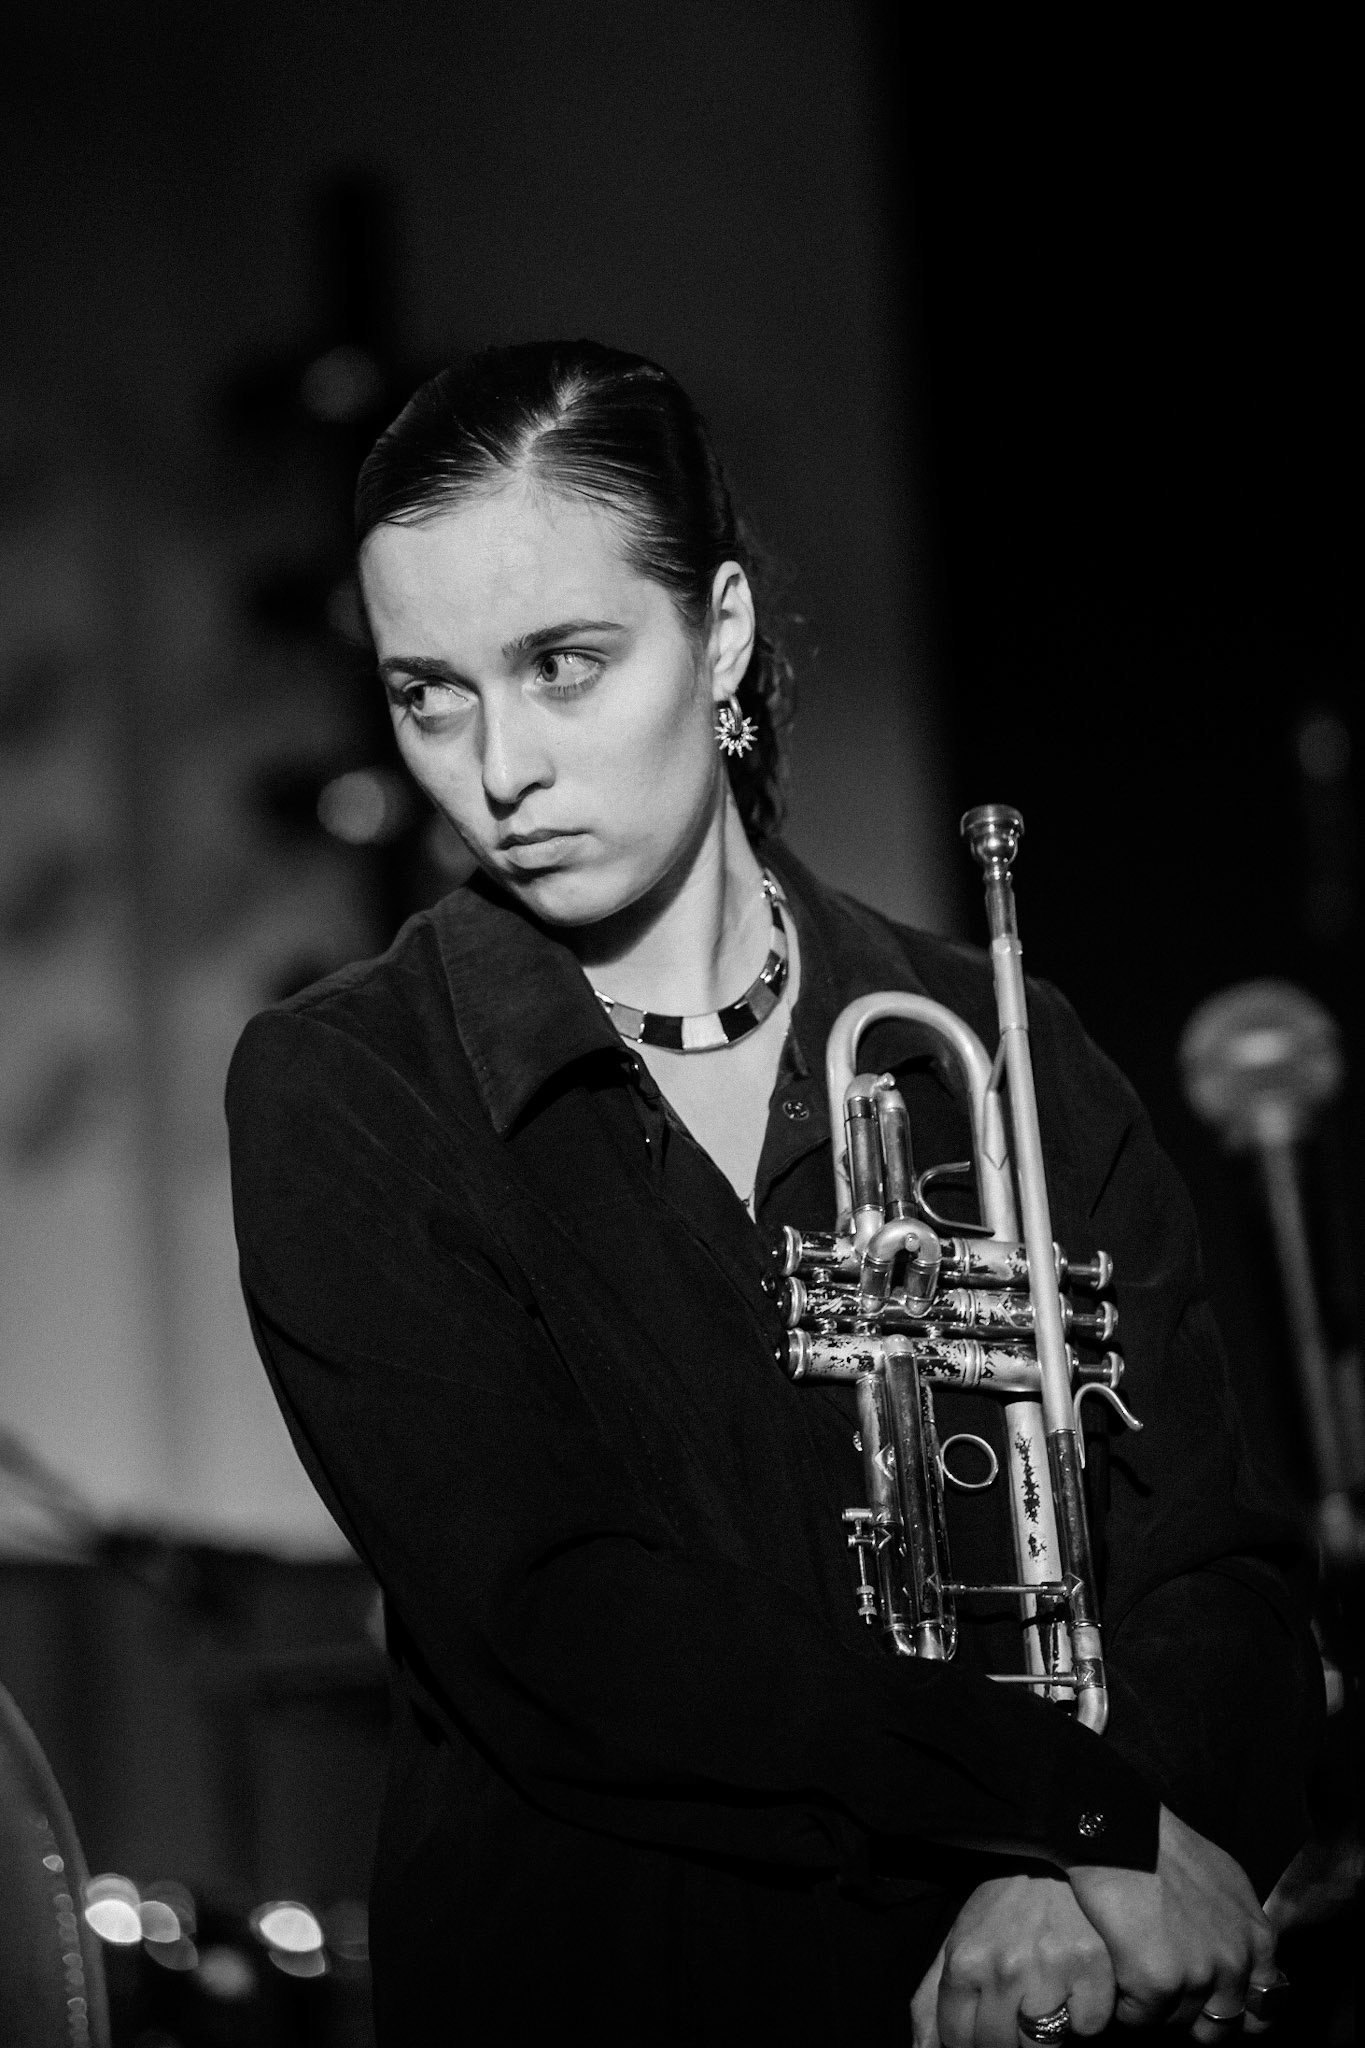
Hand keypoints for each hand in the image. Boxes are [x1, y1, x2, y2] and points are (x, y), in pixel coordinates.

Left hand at [910, 1873, 1115, 2045]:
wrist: (1055, 1861)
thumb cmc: (1003, 1908)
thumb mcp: (958, 1940)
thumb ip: (931, 1998)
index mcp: (965, 1961)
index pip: (958, 2040)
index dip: (971, 2037)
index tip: (984, 2019)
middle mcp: (1004, 1967)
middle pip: (1000, 2047)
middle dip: (1007, 2034)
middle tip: (1017, 2001)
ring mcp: (1048, 1969)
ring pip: (1044, 2046)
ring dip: (1046, 2027)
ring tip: (1045, 1988)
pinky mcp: (1091, 1968)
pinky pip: (1089, 2027)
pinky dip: (1085, 2014)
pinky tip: (1074, 1982)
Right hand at [1065, 1805, 1277, 2041]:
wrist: (1121, 1830)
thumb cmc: (1166, 1846)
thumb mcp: (1226, 1881)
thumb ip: (1241, 1925)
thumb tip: (1239, 1955)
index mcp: (1258, 1939)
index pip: (1264, 2009)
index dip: (1237, 2012)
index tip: (1212, 2004)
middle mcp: (1236, 1963)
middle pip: (1221, 2026)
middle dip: (1194, 2017)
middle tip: (1167, 1993)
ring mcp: (1199, 1976)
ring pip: (1177, 2023)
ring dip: (1156, 2008)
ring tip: (1134, 1972)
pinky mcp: (1158, 1983)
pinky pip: (1139, 2019)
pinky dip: (1125, 2004)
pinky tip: (1116, 1973)